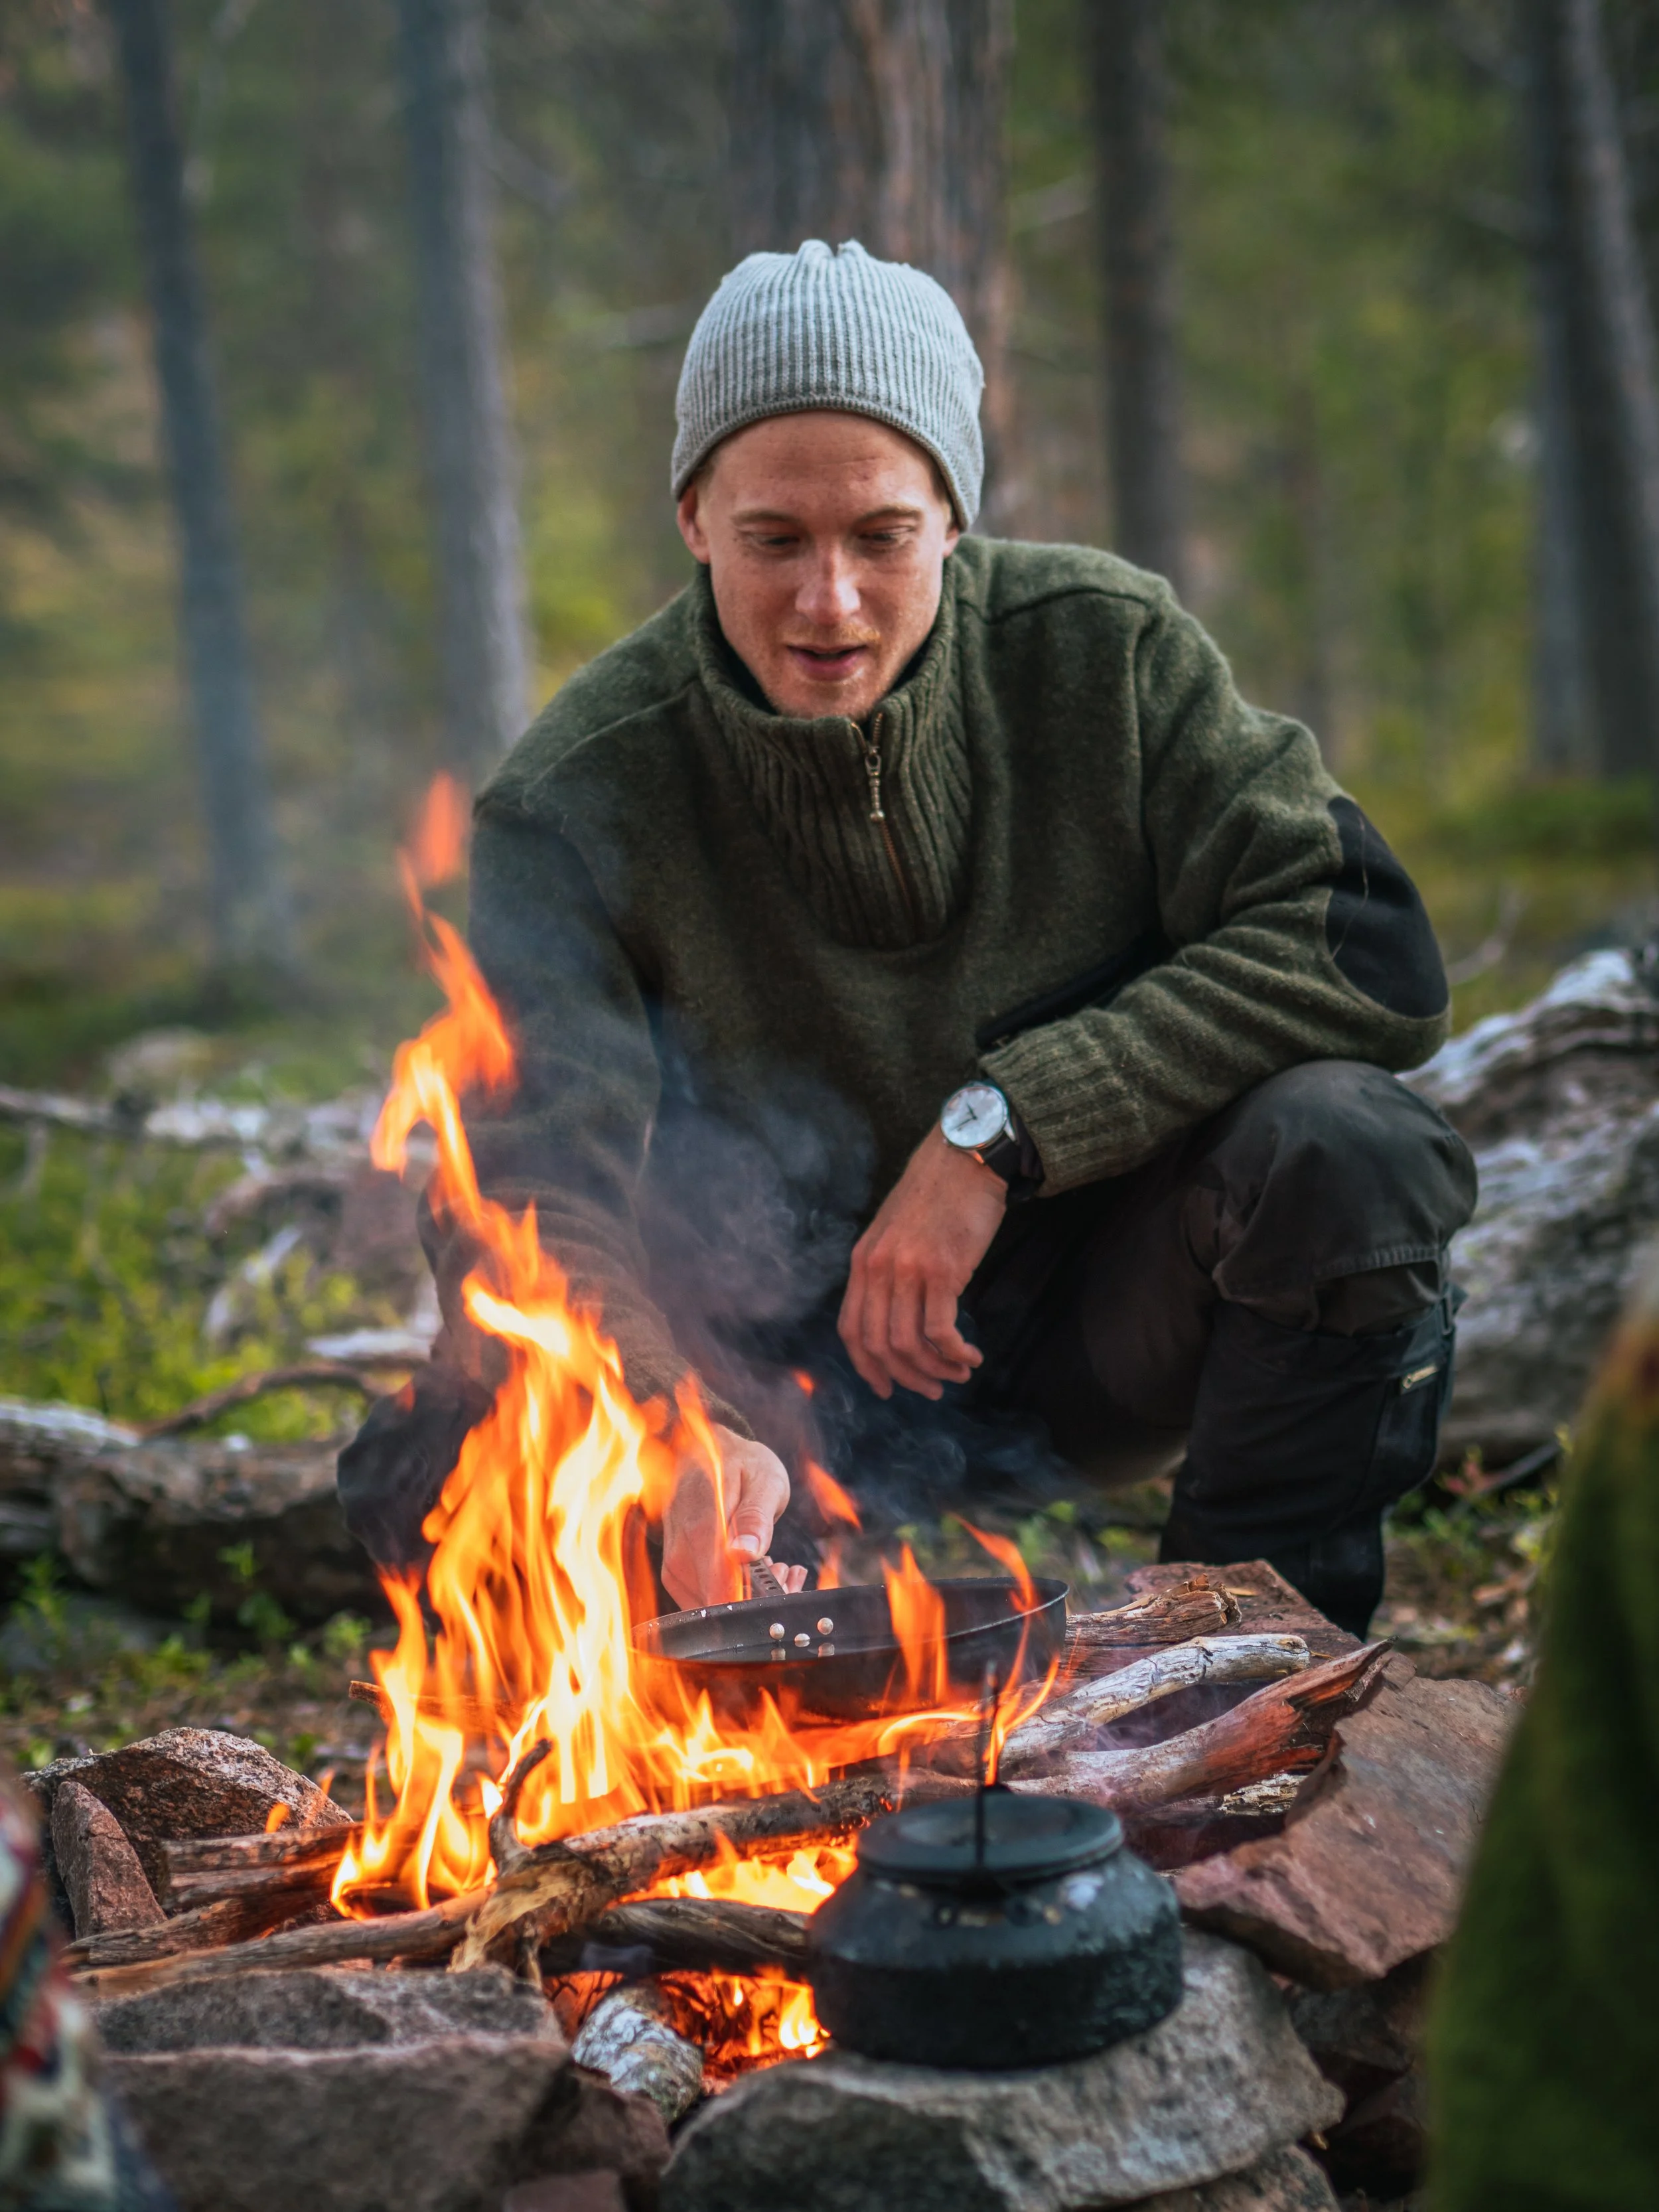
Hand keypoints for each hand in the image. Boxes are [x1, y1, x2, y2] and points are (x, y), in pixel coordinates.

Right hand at [661, 1423, 805, 1609]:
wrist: (705, 1452)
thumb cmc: (740, 1464)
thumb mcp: (764, 1480)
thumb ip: (755, 1517)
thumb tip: (743, 1554)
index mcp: (703, 1523)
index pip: (721, 1584)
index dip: (756, 1595)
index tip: (781, 1579)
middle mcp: (680, 1547)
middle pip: (716, 1600)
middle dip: (756, 1598)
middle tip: (783, 1570)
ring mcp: (673, 1561)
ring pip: (707, 1605)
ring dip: (743, 1598)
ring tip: (770, 1566)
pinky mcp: (673, 1569)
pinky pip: (698, 1598)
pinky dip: (727, 1596)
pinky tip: (748, 1574)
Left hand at [838, 1129, 1005, 1399]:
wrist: (964, 1159)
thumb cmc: (936, 1195)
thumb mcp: (894, 1231)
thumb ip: (887, 1270)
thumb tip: (895, 1315)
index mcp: (862, 1261)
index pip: (851, 1329)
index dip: (866, 1367)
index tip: (886, 1388)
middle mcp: (878, 1269)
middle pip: (879, 1344)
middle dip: (906, 1377)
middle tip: (933, 1389)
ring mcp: (908, 1270)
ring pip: (910, 1343)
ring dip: (935, 1369)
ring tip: (958, 1373)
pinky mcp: (943, 1271)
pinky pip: (941, 1331)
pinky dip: (955, 1352)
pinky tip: (971, 1355)